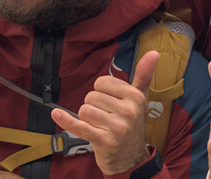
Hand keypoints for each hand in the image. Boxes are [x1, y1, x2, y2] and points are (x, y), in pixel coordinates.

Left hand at [51, 51, 157, 174]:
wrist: (131, 158)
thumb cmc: (132, 124)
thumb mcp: (140, 99)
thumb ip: (144, 75)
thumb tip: (153, 52)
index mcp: (135, 97)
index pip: (102, 82)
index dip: (101, 91)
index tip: (110, 102)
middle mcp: (128, 111)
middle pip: (91, 97)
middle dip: (93, 106)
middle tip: (105, 118)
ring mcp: (117, 127)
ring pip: (84, 110)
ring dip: (86, 119)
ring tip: (99, 126)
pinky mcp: (104, 140)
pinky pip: (79, 126)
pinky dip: (66, 120)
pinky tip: (56, 114)